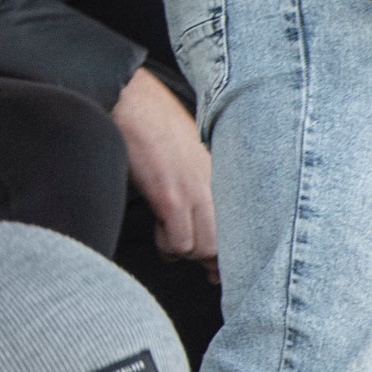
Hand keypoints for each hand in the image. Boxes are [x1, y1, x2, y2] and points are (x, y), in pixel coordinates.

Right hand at [112, 69, 214, 264]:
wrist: (131, 101)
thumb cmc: (153, 119)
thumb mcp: (191, 148)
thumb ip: (202, 176)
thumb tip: (200, 207)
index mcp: (223, 173)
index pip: (240, 226)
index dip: (227, 253)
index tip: (216, 269)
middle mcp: (216, 185)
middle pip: (223, 244)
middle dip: (203, 257)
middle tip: (187, 257)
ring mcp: (195, 191)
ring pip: (202, 248)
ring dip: (180, 249)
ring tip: (164, 235)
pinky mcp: (171, 196)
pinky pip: (179, 241)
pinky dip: (167, 244)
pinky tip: (157, 228)